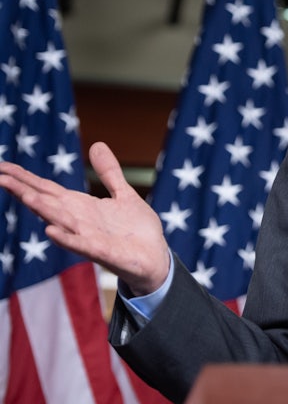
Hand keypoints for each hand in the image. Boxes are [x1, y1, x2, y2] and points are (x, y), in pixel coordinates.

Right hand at [0, 141, 170, 295]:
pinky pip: (82, 245)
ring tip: (23, 195)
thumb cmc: (138, 230)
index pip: (47, 189)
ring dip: (42, 209)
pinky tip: (51, 231)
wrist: (157, 258)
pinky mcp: (103, 252)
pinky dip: (67, 238)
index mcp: (81, 206)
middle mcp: (79, 221)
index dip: (25, 178)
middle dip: (23, 190)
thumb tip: (97, 144)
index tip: (1, 166)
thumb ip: (109, 172)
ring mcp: (88, 237)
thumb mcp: (124, 194)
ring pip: (60, 221)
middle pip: (46, 202)